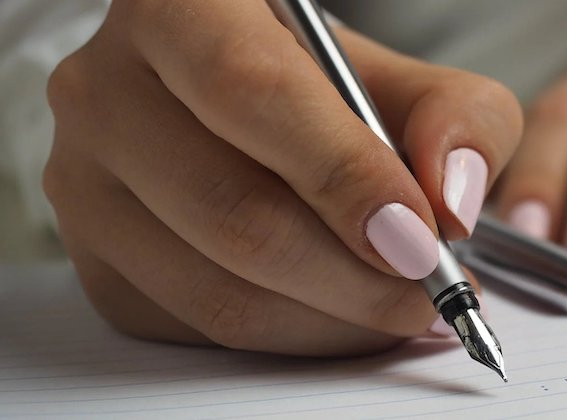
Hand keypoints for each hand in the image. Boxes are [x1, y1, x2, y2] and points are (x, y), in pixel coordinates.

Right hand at [44, 1, 520, 355]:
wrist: (247, 112)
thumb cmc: (325, 90)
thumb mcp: (406, 80)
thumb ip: (458, 119)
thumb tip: (451, 203)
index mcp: (180, 10)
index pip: (254, 93)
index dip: (345, 175)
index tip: (420, 237)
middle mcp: (108, 90)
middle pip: (236, 211)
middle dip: (357, 276)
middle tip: (431, 290)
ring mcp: (86, 182)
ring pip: (219, 290)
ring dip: (335, 319)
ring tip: (401, 306)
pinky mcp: (97, 259)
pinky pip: (202, 329)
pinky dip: (294, 336)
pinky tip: (341, 312)